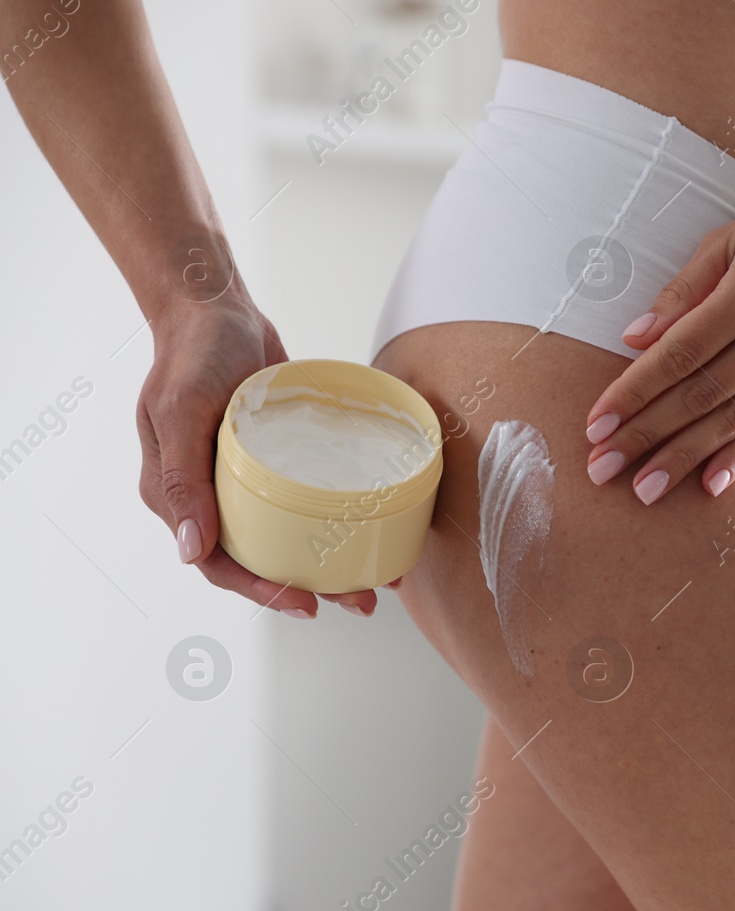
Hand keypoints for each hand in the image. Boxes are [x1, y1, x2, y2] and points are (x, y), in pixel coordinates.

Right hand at [137, 294, 379, 616]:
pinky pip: (306, 495)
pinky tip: (373, 525)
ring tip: (377, 578)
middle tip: (361, 602)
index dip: (261, 591)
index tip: (304, 604)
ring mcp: (246, 476)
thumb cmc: (191, 354)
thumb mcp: (180, 412)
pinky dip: (336, 514)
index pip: (220, 563)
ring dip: (329, 559)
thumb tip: (190, 551)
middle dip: (310, 587)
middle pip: (261, 557)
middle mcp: (213, 494)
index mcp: (181, 494)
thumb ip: (182, 480)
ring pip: (288, 533)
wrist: (215, 307)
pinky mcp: (276, 456)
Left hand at [582, 171, 734, 503]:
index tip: (595, 424)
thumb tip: (635, 338)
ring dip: (685, 457)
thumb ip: (685, 288)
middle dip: (647, 435)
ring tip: (643, 490)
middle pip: (703, 393)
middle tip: (602, 470)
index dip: (633, 392)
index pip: (680, 352)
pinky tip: (709, 482)